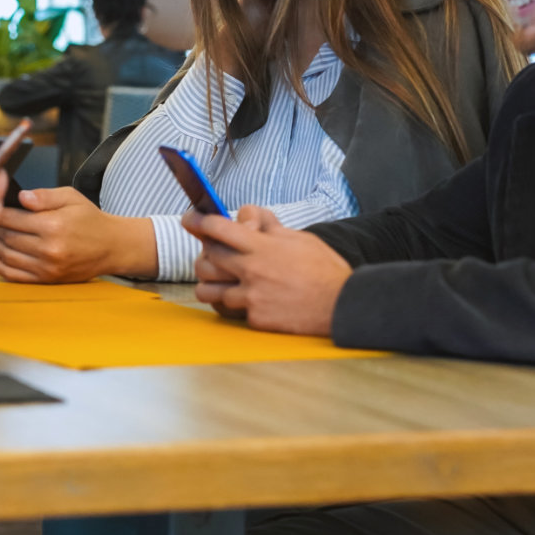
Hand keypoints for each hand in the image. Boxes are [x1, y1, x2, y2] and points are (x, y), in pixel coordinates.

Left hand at [0, 187, 156, 282]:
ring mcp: (47, 268)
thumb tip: (21, 197)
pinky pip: (14, 275)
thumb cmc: (90, 219)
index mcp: (53, 225)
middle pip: (6, 237)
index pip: (12, 218)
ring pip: (6, 256)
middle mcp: (48, 249)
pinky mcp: (46, 279)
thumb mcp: (70, 197)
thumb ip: (44, 195)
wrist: (111, 247)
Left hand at [186, 205, 351, 335]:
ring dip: (209, 283)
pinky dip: (233, 305)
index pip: (218, 228)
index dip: (198, 221)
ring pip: (208, 290)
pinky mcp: (255, 318)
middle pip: (206, 258)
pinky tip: (242, 300)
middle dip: (203, 253)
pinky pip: (231, 310)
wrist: (343, 306)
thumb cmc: (323, 270)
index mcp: (261, 247)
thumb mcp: (299, 238)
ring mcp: (251, 297)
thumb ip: (270, 227)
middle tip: (208, 252)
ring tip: (217, 281)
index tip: (190, 218)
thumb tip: (249, 215)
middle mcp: (251, 271)